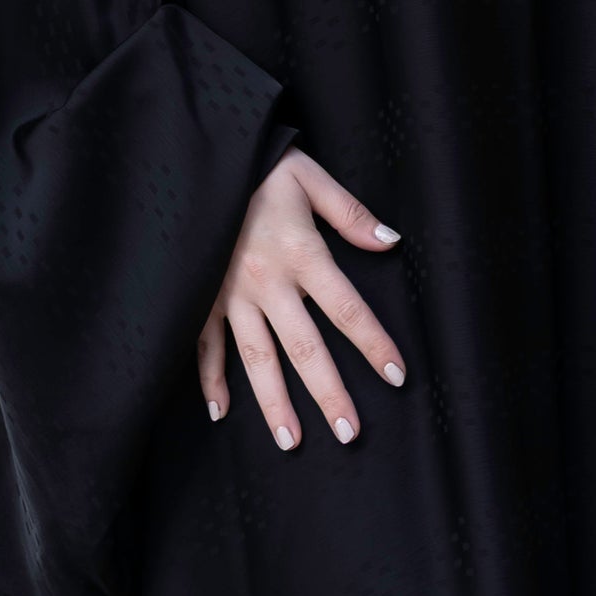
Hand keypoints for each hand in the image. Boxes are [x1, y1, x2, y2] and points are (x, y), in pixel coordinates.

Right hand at [199, 147, 407, 449]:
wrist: (199, 154)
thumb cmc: (259, 164)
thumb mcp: (310, 176)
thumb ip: (350, 213)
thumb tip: (390, 241)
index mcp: (299, 251)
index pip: (347, 307)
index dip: (373, 343)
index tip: (396, 376)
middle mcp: (266, 280)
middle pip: (304, 346)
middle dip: (328, 392)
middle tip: (349, 433)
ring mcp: (229, 293)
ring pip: (257, 357)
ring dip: (275, 402)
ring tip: (292, 441)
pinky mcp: (200, 295)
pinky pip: (205, 344)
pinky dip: (210, 379)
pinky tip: (220, 411)